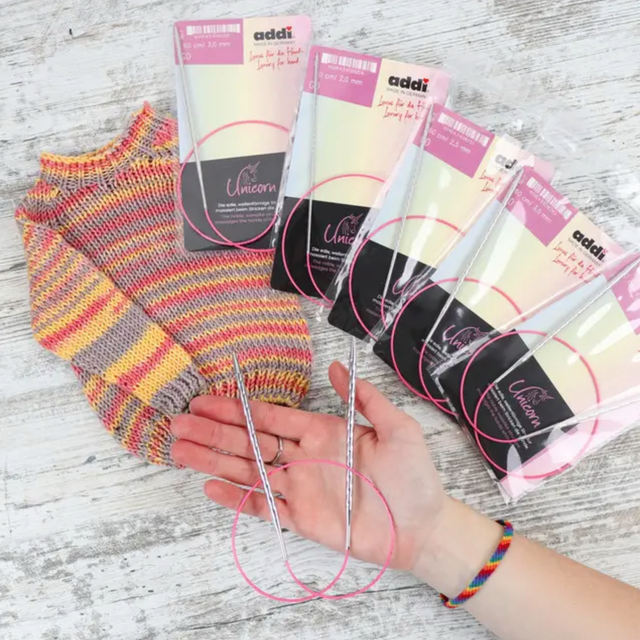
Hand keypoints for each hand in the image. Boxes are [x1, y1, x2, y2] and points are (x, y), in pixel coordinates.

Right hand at [170, 362, 447, 573]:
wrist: (422, 526)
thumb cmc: (412, 475)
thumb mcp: (396, 427)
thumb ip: (364, 397)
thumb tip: (337, 366)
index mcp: (320, 432)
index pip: (270, 417)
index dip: (238, 408)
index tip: (207, 399)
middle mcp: (304, 457)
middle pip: (249, 441)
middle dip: (214, 431)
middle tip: (179, 422)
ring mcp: (300, 488)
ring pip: (248, 471)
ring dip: (214, 460)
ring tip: (180, 451)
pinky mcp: (302, 519)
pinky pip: (263, 507)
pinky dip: (237, 498)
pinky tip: (211, 485)